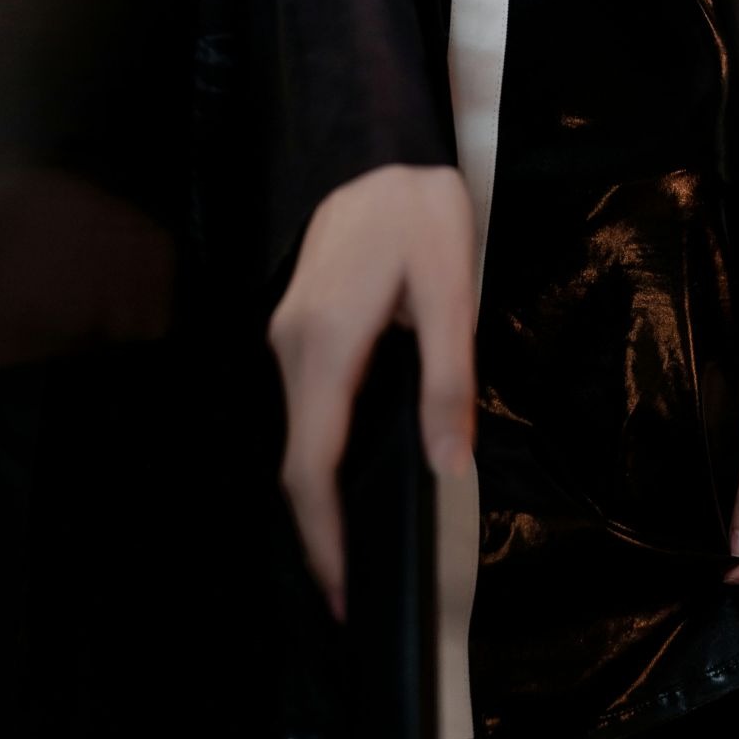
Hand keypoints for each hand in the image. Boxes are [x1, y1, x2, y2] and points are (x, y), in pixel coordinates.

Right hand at [266, 162, 477, 620]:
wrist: (377, 146)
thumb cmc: (419, 212)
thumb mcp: (449, 290)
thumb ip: (447, 378)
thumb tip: (447, 464)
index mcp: (326, 344)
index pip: (310, 464)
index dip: (324, 536)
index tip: (343, 592)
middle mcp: (292, 347)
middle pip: (296, 460)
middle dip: (320, 531)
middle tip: (354, 591)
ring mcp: (289, 336)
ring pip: (297, 434)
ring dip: (320, 494)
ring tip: (355, 547)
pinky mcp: (300, 326)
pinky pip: (305, 406)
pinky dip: (321, 453)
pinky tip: (350, 475)